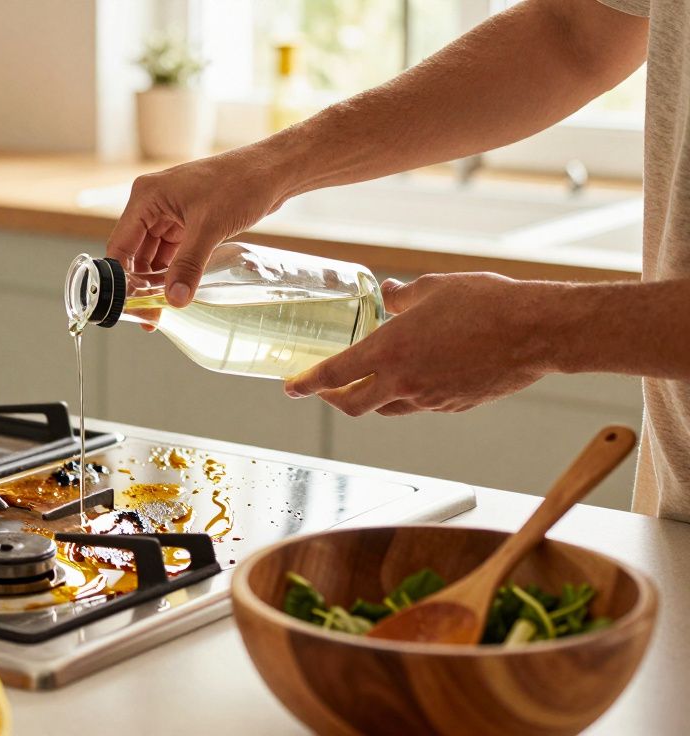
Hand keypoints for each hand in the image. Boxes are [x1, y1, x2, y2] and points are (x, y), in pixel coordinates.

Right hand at [105, 148, 288, 306]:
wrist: (272, 170)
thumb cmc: (240, 183)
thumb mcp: (209, 228)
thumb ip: (188, 266)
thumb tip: (174, 299)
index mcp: (146, 197)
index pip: (120, 245)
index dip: (122, 278)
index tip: (131, 307)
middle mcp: (152, 204)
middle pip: (135, 253)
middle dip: (141, 284)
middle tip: (150, 317)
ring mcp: (170, 213)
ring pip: (154, 255)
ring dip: (158, 280)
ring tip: (163, 309)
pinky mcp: (187, 221)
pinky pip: (173, 252)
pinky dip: (174, 270)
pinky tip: (179, 290)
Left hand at [283, 273, 559, 415]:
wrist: (539, 332)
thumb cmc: (488, 303)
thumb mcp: (435, 288)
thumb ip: (403, 296)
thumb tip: (388, 295)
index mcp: (390, 351)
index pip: (335, 374)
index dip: (307, 383)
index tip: (290, 387)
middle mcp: (405, 382)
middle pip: (353, 406)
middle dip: (332, 399)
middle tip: (325, 389)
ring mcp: (431, 399)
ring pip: (387, 409)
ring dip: (372, 398)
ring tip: (368, 381)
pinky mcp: (455, 405)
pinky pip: (420, 406)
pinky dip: (406, 396)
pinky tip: (414, 377)